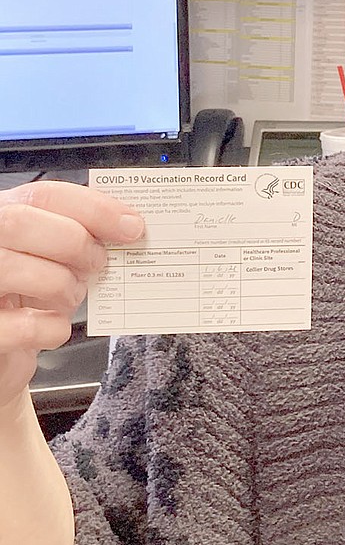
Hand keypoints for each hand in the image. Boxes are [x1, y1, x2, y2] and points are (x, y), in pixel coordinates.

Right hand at [0, 181, 143, 410]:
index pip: (42, 195)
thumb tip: (126, 229)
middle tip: (99, 262)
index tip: (131, 225)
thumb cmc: (28, 299)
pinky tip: (53, 328)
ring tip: (71, 295)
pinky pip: (24, 326)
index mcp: (2, 218)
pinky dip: (53, 328)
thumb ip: (76, 239)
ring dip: (62, 284)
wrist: (4, 348)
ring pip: (15, 267)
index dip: (93, 208)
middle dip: (75, 242)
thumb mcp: (49, 260)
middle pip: (22, 222)